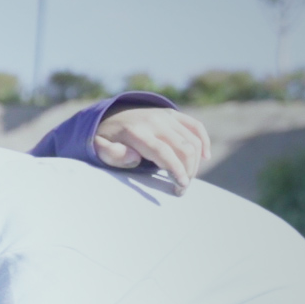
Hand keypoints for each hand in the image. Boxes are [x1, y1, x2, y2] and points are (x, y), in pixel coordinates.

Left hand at [94, 106, 210, 193]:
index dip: (175, 169)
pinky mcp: (173, 114)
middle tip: (181, 188)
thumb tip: (133, 157)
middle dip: (187, 171)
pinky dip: (203, 142)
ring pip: (192, 140)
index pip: (163, 151)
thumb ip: (112, 154)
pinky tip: (204, 157)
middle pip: (182, 147)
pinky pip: (196, 126)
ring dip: (195, 162)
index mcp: (136, 132)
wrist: (111, 116)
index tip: (181, 185)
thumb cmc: (107, 139)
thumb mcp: (99, 148)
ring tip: (186, 178)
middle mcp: (154, 121)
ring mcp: (165, 116)